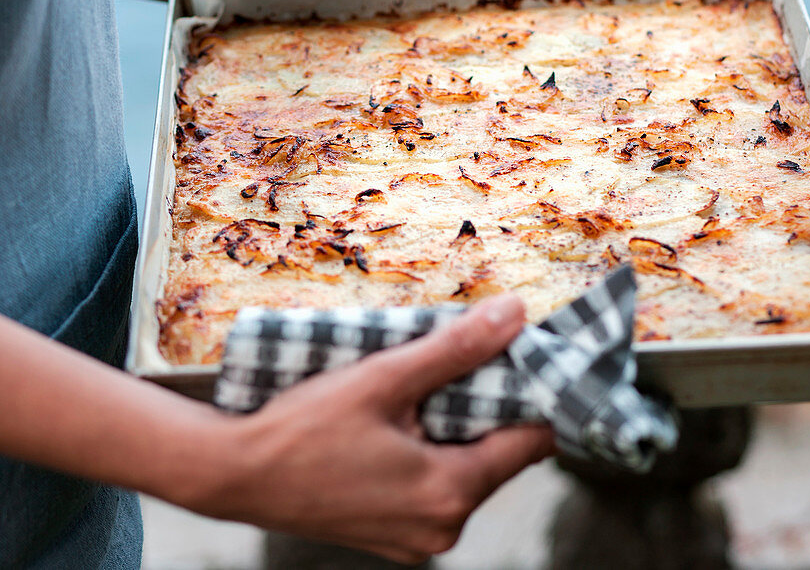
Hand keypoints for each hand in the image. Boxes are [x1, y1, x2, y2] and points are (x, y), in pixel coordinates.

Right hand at [185, 294, 552, 562]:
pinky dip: (428, 452)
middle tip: (463, 357)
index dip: (530, 394)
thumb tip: (513, 315)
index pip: (531, 442)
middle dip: (486, 406)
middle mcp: (441, 528)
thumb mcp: (383, 378)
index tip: (521, 355)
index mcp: (450, 493)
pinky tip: (401, 418)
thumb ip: (454, 349)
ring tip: (423, 383)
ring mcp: (415, 539)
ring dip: (454, 428)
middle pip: (498, 456)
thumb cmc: (302, 429)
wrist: (234, 474)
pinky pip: (431, 487)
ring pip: (464, 470)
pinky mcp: (391, 536)